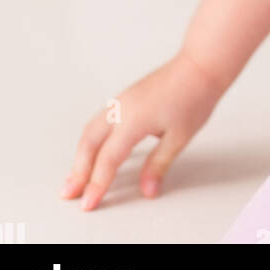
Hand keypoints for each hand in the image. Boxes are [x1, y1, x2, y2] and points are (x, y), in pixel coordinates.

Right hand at [60, 51, 224, 210]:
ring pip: (90, 130)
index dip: (96, 184)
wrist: (200, 66)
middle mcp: (121, 109)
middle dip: (78, 171)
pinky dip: (90, 140)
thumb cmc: (194, 96)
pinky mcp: (126, 97)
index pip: (107, 160)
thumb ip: (158, 165)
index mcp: (132, 120)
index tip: (88, 203)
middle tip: (70, 193)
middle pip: (89, 144)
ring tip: (76, 176)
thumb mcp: (179, 137)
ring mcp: (122, 101)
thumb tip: (147, 190)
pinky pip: (99, 121)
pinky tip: (93, 150)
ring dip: (81, 154)